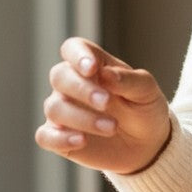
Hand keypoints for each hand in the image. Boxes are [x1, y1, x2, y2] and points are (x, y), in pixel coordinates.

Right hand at [36, 37, 171, 174]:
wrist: (146, 143)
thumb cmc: (144, 108)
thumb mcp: (146, 91)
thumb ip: (128, 80)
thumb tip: (105, 73)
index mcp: (95, 65)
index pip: (74, 48)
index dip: (78, 55)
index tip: (92, 68)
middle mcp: (73, 84)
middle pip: (60, 76)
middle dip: (82, 88)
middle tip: (107, 102)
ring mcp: (64, 111)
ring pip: (55, 107)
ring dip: (82, 118)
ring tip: (112, 127)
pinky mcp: (58, 137)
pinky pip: (45, 136)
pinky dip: (60, 138)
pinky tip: (81, 141)